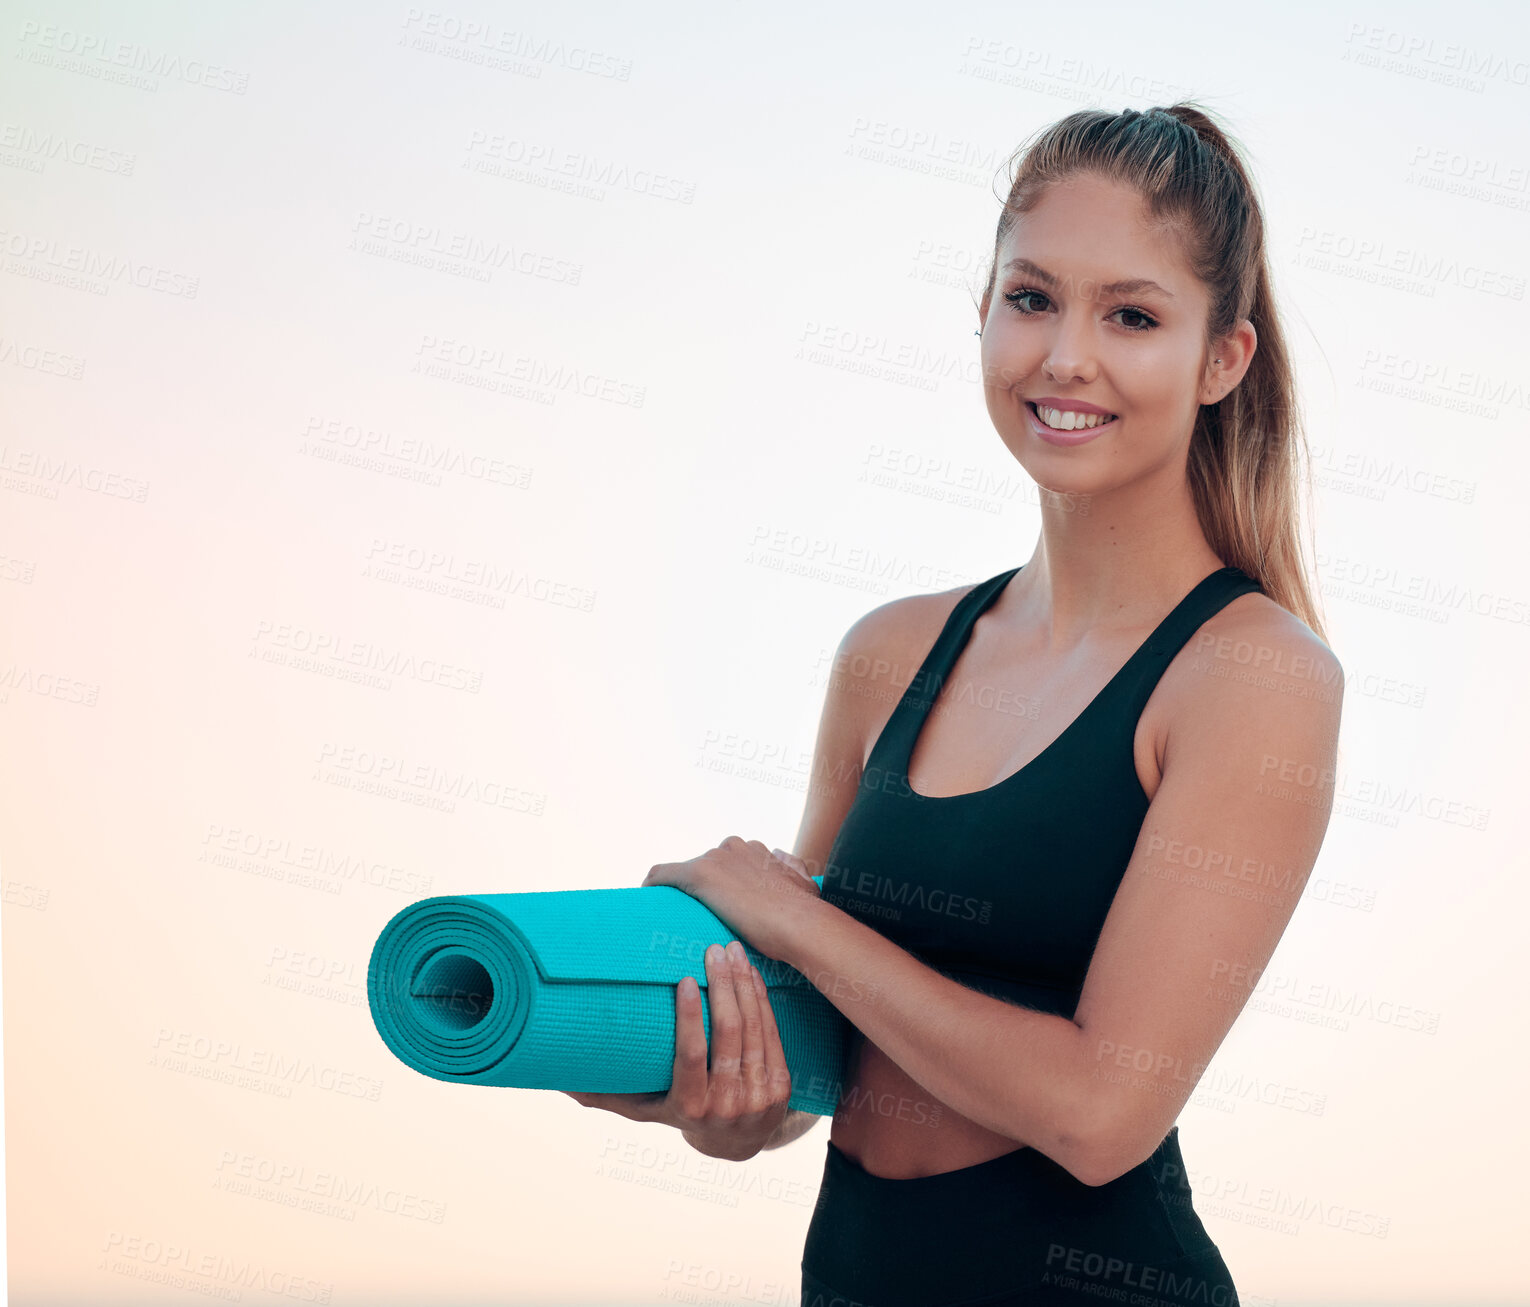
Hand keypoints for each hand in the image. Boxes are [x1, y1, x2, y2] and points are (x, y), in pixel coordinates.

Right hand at [562, 938, 792, 1161]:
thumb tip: (557, 1081)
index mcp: (690, 1107)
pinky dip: (762, 1000)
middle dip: (722, 986)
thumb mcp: (645, 1109)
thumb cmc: (680, 1113)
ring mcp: (758, 1096)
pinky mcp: (782, 1087)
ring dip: (744, 985)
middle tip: (712, 950)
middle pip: (728, 1036)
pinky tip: (751, 973)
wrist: (738, 1142)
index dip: (690, 1017)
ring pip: (754, 1030)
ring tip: (732, 951)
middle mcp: (727, 1104)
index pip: (692, 1056)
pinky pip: (773, 1035)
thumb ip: (606, 1094)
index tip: (684, 979)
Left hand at [641, 836, 822, 962]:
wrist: (798, 921)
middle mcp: (733, 847)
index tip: (717, 902)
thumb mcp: (804, 882)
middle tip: (697, 915)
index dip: (720, 882)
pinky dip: (653, 884)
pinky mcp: (699, 873)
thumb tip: (779, 855)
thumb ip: (792, 867)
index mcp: (754, 849)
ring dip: (680, 890)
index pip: (726, 861)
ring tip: (674, 915)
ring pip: (685, 872)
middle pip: (705, 865)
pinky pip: (663, 874)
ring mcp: (716, 858)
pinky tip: (647, 898)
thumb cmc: (804, 910)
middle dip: (701, 887)